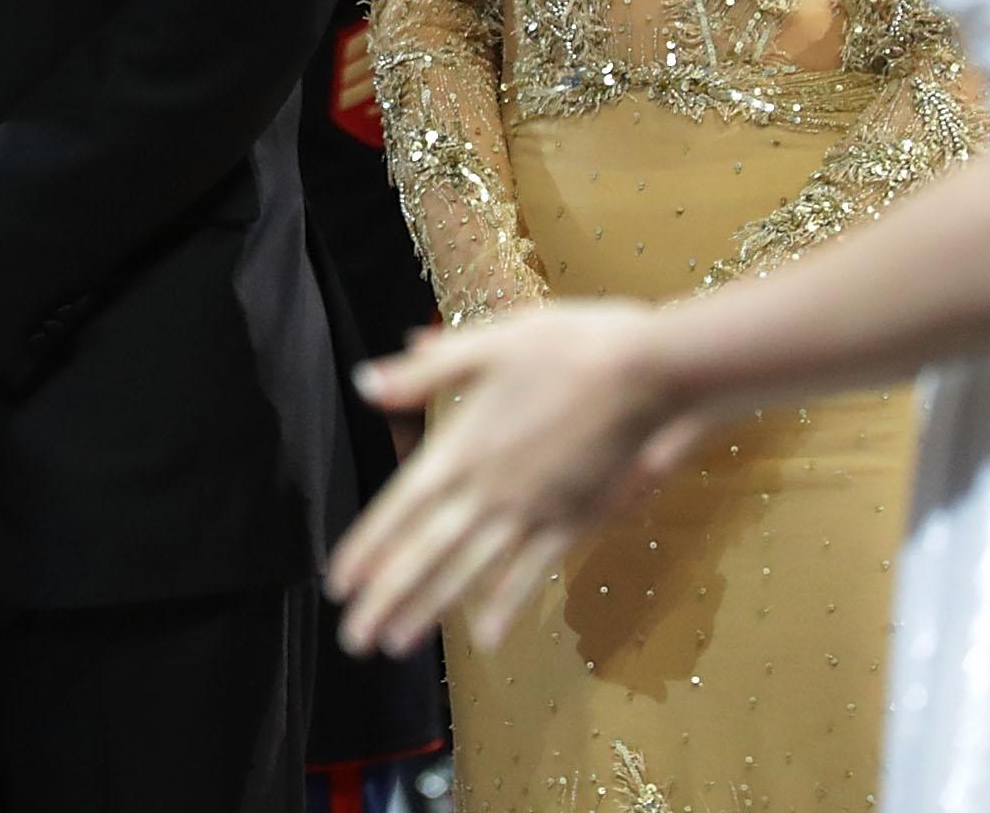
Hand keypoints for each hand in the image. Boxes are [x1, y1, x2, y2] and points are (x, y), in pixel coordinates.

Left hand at [325, 303, 701, 660]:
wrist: (649, 371)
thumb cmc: (569, 346)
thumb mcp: (488, 344)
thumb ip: (425, 372)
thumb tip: (363, 382)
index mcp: (462, 446)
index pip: (401, 507)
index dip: (368, 548)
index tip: (340, 584)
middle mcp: (489, 489)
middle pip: (426, 552)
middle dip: (386, 598)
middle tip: (353, 641)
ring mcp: (532, 511)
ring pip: (470, 572)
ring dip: (429, 610)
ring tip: (397, 645)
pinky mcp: (573, 522)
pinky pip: (531, 573)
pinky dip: (506, 607)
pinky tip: (486, 640)